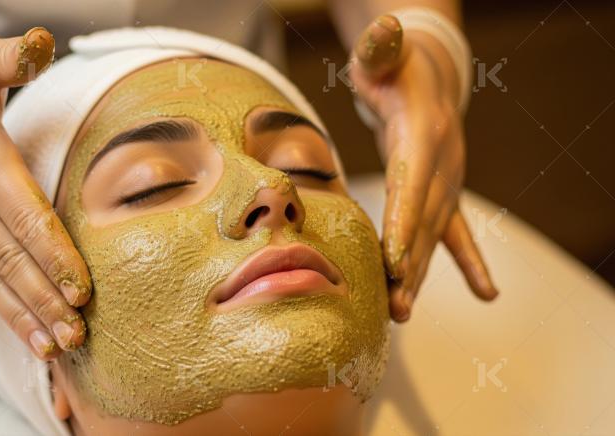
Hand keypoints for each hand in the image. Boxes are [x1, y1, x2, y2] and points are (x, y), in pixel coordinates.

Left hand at [349, 15, 497, 321]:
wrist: (428, 76)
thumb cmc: (393, 68)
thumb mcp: (381, 54)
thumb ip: (380, 48)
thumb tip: (383, 31)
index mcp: (423, 135)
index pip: (410, 184)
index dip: (401, 221)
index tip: (391, 260)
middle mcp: (443, 163)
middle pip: (423, 221)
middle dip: (408, 264)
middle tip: (393, 305)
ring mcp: (448, 181)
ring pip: (432, 234)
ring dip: (418, 273)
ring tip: (402, 312)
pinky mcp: (444, 191)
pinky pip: (456, 231)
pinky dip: (468, 262)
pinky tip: (487, 294)